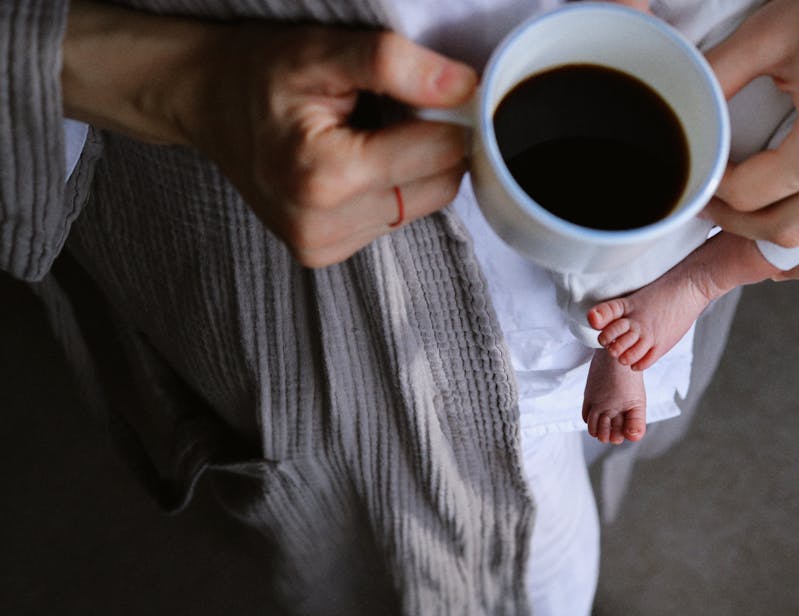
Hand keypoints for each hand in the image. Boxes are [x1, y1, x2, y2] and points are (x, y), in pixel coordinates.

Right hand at [63, 1, 476, 267]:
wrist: (205, 100)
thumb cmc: (262, 72)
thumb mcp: (324, 49)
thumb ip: (395, 64)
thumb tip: (464, 87)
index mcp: (324, 177)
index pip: (443, 151)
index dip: (447, 112)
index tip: (423, 86)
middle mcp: (322, 225)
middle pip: (440, 183)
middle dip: (431, 141)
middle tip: (389, 108)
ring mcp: (321, 246)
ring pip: (425, 204)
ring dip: (412, 166)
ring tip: (366, 133)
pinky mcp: (323, 253)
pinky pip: (395, 219)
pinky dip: (390, 187)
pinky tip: (354, 161)